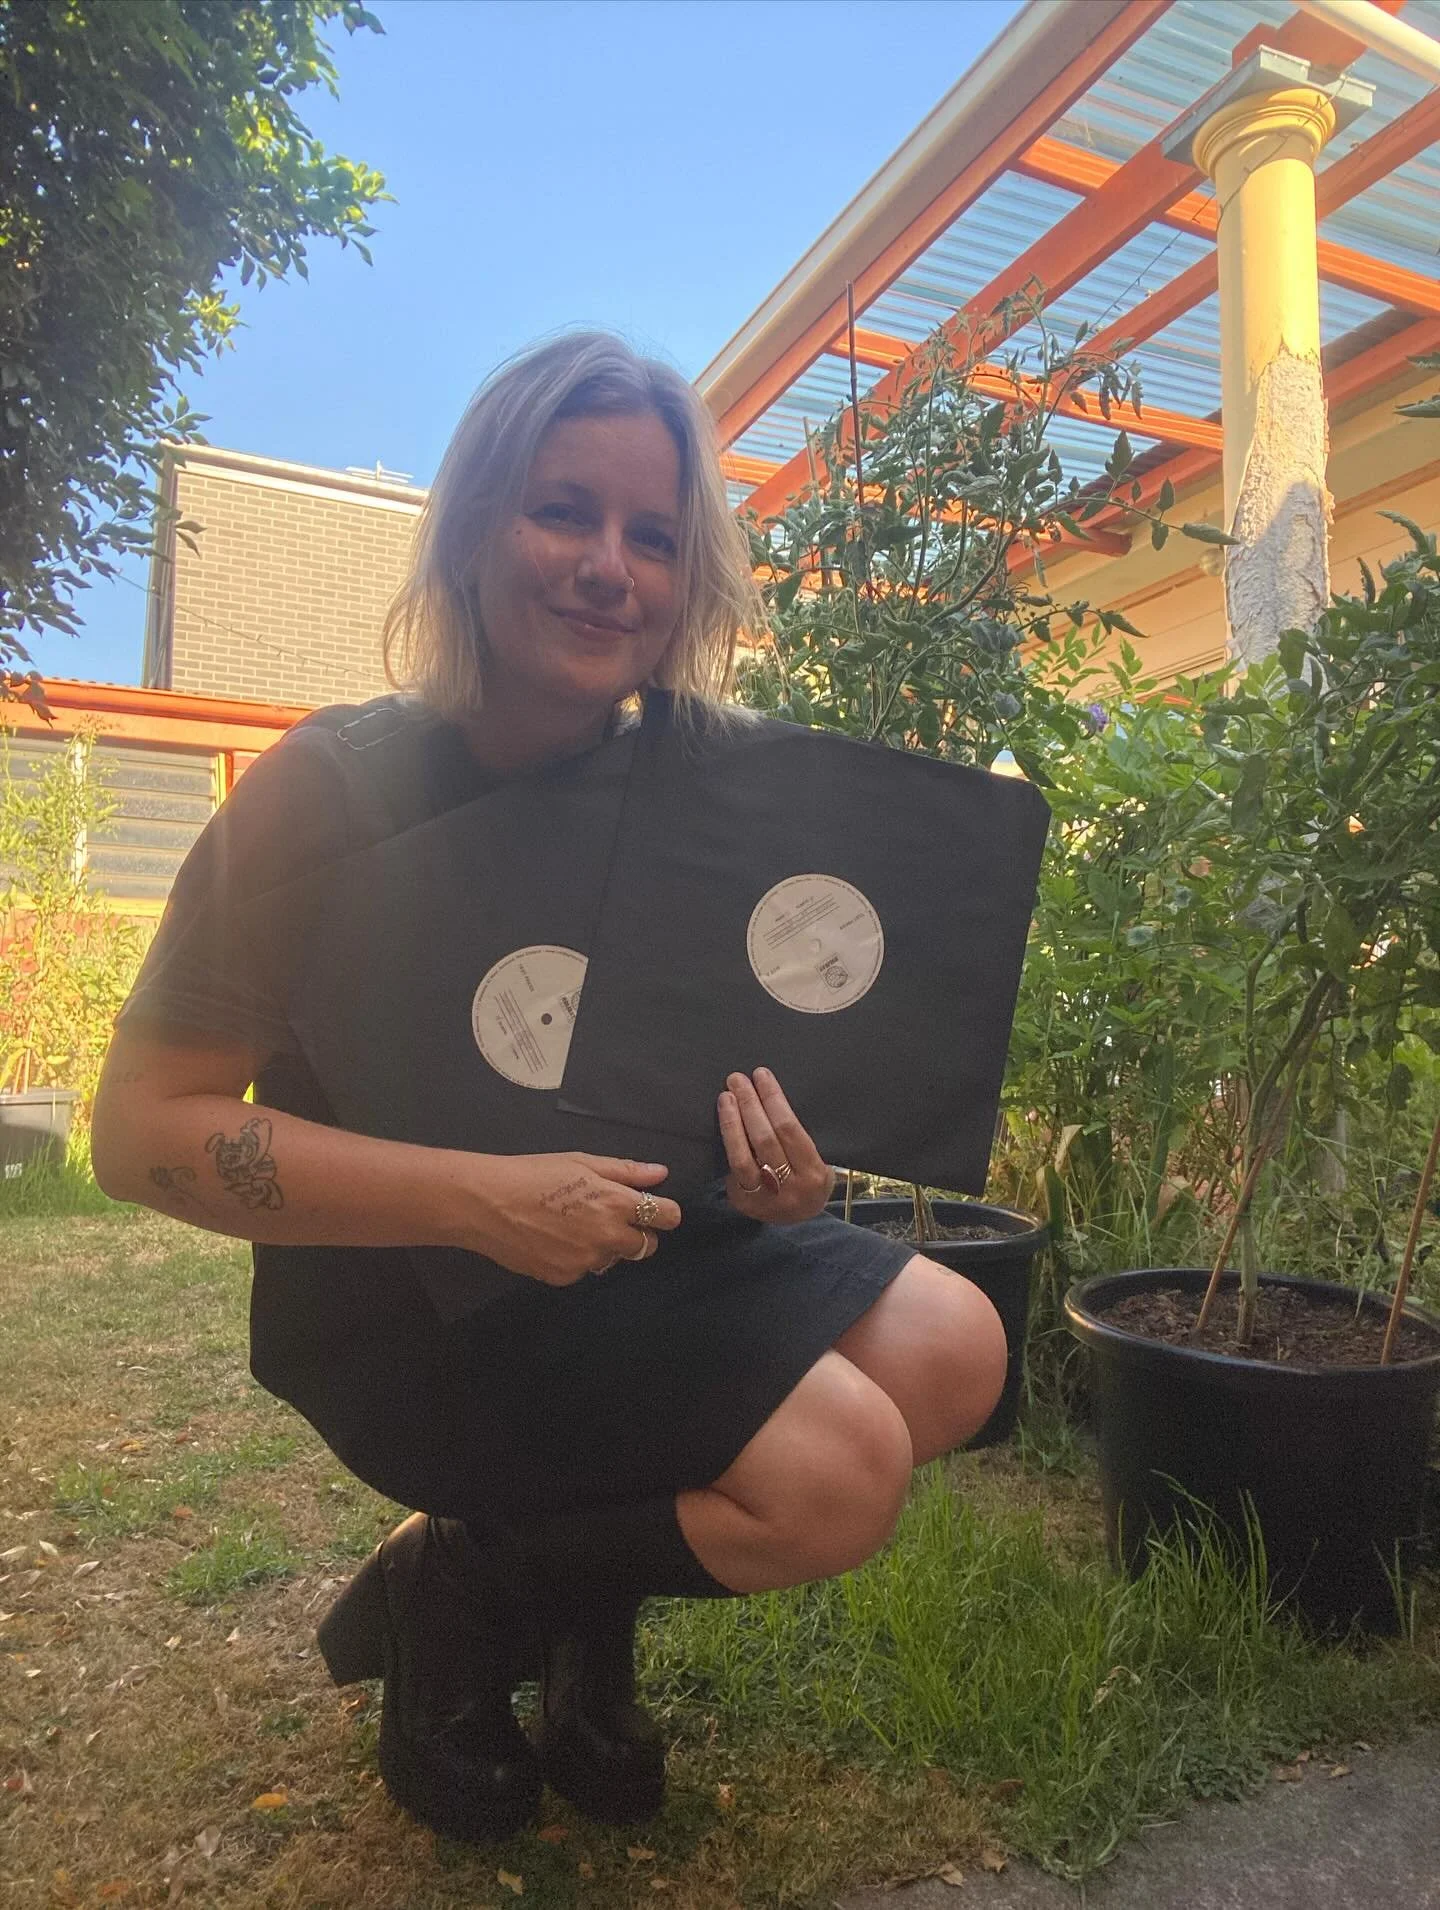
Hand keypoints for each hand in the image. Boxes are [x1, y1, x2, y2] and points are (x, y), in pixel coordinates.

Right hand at [467, 1152, 681, 1286]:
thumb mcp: (581, 1162)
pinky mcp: (564, 1277)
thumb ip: (625, 1171)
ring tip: (572, 1226)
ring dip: (604, 1247)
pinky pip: (583, 1270)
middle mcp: (608, 1236)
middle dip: (637, 1234)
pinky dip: (576, 1258)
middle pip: (646, 1246)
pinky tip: (553, 1240)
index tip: (654, 1209)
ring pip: (612, 1259)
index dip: (664, 1212)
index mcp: (617, 1203)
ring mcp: (586, 1261)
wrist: (485, 1203)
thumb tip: (659, 1174)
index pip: (667, 1217)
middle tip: (609, 1218)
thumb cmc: (532, 1173)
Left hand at [717, 1068, 835, 1222]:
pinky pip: (731, 1169)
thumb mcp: (819, 1161)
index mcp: (813, 1173)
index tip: (761, 1076)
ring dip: (731, 1122)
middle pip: (764, 1139)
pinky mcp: (743, 1202)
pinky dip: (728, 1142)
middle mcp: (789, 1188)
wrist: (801, 1221)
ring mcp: (763, 1198)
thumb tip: (771, 1096)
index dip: (773, 1100)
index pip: (789, 1129)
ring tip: (726, 1096)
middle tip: (737, 1079)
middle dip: (749, 1105)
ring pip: (741, 1156)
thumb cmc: (809, 1179)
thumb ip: (798, 1137)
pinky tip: (723, 1121)